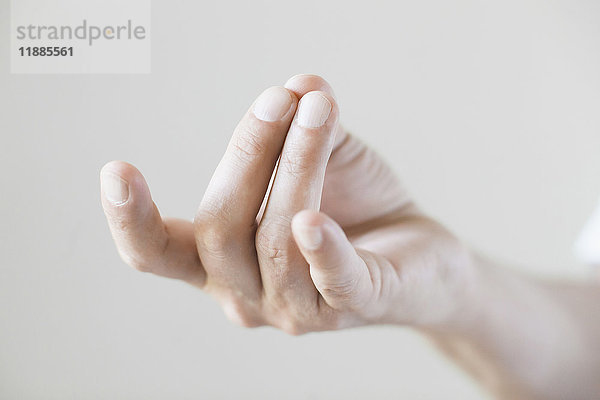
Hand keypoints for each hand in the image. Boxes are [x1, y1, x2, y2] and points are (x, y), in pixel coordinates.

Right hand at [100, 75, 472, 333]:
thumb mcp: (324, 161)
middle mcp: (247, 296)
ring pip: (277, 240)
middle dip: (247, 156)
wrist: (421, 259)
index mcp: (221, 264)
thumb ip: (305, 128)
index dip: (130, 220)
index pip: (160, 254)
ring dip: (297, 166)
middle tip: (277, 100)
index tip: (116, 169)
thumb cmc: (357, 211)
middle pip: (222, 230)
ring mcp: (297, 310)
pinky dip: (322, 250)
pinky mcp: (354, 307)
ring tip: (316, 110)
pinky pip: (333, 282)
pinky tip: (312, 220)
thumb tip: (300, 85)